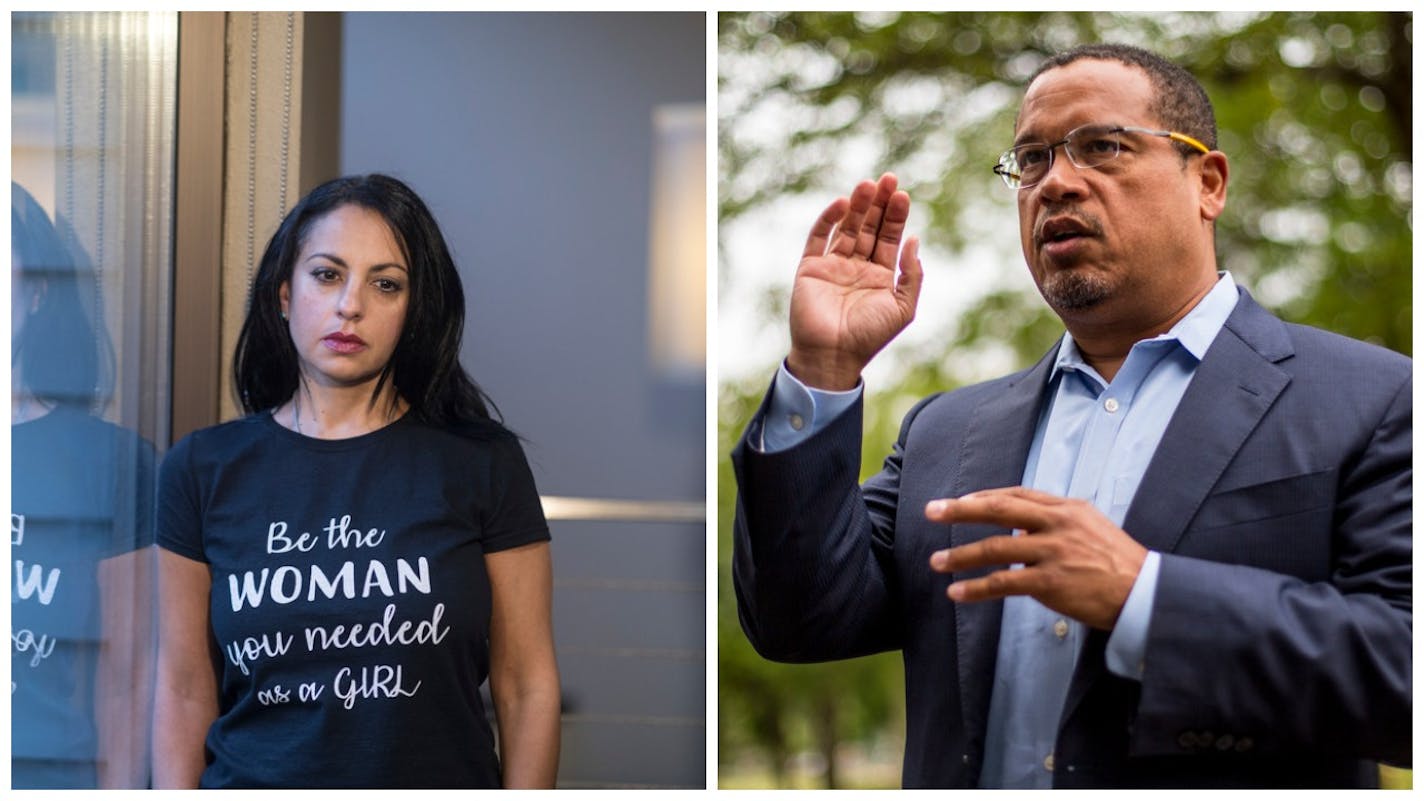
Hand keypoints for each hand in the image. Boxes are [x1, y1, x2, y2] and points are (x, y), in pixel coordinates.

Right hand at [786, 173, 921, 390]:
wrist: (833, 355)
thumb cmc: (869, 336)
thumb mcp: (903, 307)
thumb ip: (912, 275)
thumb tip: (914, 241)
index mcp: (880, 276)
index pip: (889, 238)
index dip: (896, 216)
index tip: (902, 195)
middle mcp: (857, 267)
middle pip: (870, 227)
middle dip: (879, 204)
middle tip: (889, 179)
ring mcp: (833, 266)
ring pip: (847, 228)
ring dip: (858, 206)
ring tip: (869, 184)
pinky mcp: (811, 268)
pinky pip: (819, 238)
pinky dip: (829, 220)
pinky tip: (843, 204)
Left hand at [925, 487, 1147, 629]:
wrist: (1146, 593)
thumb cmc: (1118, 564)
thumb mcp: (1091, 528)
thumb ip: (1057, 522)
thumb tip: (1022, 528)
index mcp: (1067, 508)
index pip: (1017, 495)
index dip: (985, 497)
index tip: (961, 501)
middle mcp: (1057, 524)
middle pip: (999, 509)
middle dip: (961, 509)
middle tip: (931, 510)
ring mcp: (1053, 552)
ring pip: (995, 549)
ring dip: (961, 555)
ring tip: (936, 561)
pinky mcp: (1051, 581)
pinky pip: (1003, 583)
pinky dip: (977, 588)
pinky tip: (957, 594)